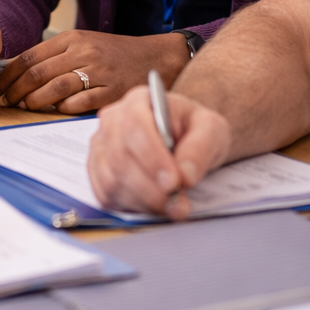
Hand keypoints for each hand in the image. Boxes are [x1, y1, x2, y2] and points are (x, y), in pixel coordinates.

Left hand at [0, 30, 191, 112]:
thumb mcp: (84, 43)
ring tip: (26, 106)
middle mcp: (83, 52)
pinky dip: (62, 109)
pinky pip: (78, 103)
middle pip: (37, 73)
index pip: (30, 56)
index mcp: (72, 39)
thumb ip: (55, 55)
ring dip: (34, 101)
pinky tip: (55, 111)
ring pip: (54, 88)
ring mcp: (98, 72)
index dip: (9, 73)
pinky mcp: (110, 92)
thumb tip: (18, 71)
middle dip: (16, 89)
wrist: (154, 58)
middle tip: (6, 100)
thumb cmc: (114, 54)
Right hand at [87, 87, 231, 218]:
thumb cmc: (196, 131)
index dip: (152, 156)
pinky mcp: (97, 172)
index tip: (174, 182)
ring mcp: (100, 147)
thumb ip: (200, 148)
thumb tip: (185, 175)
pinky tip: (155, 207)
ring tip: (173, 208)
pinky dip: (132, 207)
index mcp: (138, 101)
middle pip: (120, 157)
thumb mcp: (211, 130)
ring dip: (144, 201)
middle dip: (151, 188)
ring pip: (112, 180)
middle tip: (179, 205)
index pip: (134, 126)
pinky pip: (106, 195)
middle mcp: (112, 121)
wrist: (186, 143)